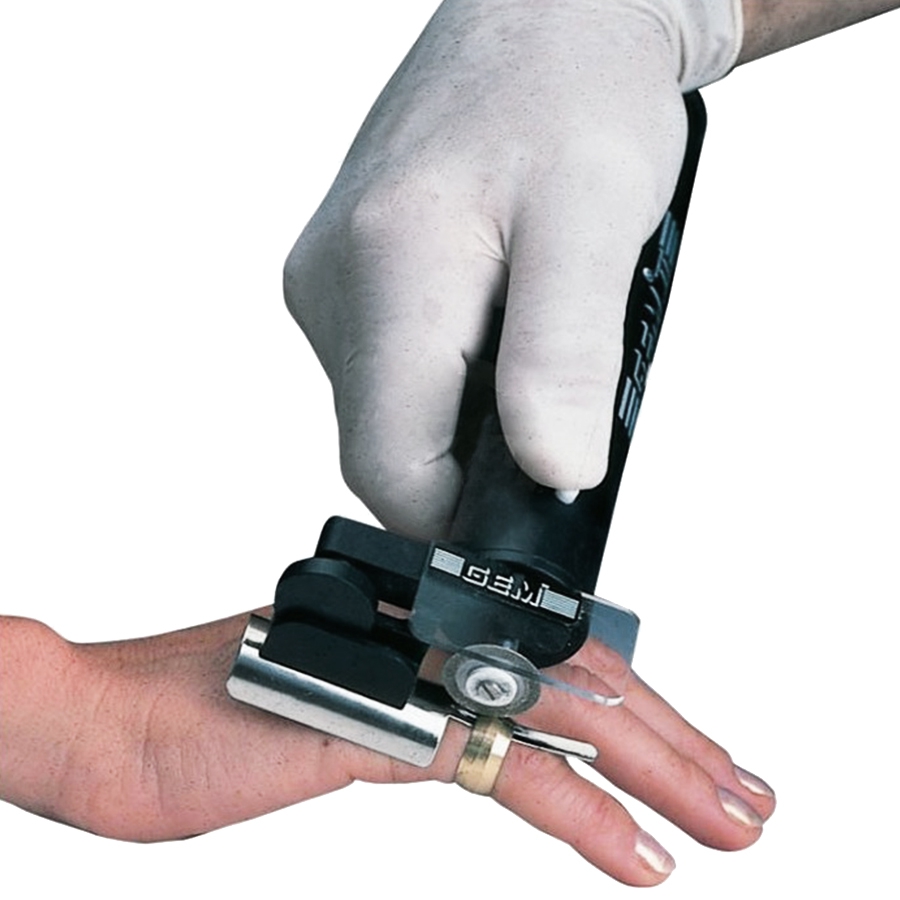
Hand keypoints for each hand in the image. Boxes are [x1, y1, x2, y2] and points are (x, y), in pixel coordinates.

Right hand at [0, 613, 772, 885]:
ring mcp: (402, 670)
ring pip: (565, 714)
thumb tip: (470, 728)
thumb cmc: (203, 719)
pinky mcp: (379, 723)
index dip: (635, 703)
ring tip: (725, 823)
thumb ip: (409, 703)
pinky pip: (506, 767)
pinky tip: (639, 861)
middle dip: (676, 740)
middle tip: (743, 794)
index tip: (687, 753)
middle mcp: (420, 630)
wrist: (108, 720)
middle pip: (581, 677)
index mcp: (417, 620)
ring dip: (659, 773)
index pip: (555, 653)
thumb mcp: (337, 708)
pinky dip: (582, 818)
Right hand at [282, 0, 739, 537]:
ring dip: (465, 416)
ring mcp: (330, 284)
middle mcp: (332, 286)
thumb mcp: (594, 222)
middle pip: (386, 447)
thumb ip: (562, 359)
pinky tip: (497, 323)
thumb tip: (551, 473)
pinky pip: (392, 371)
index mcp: (385, 274)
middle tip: (552, 401)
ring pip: (391, 413)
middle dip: (473, 461)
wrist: (543, 19)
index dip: (460, 515)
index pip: (388, 467)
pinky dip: (451, 377)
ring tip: (529, 339)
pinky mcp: (346, 282)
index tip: (530, 504)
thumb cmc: (573, 93)